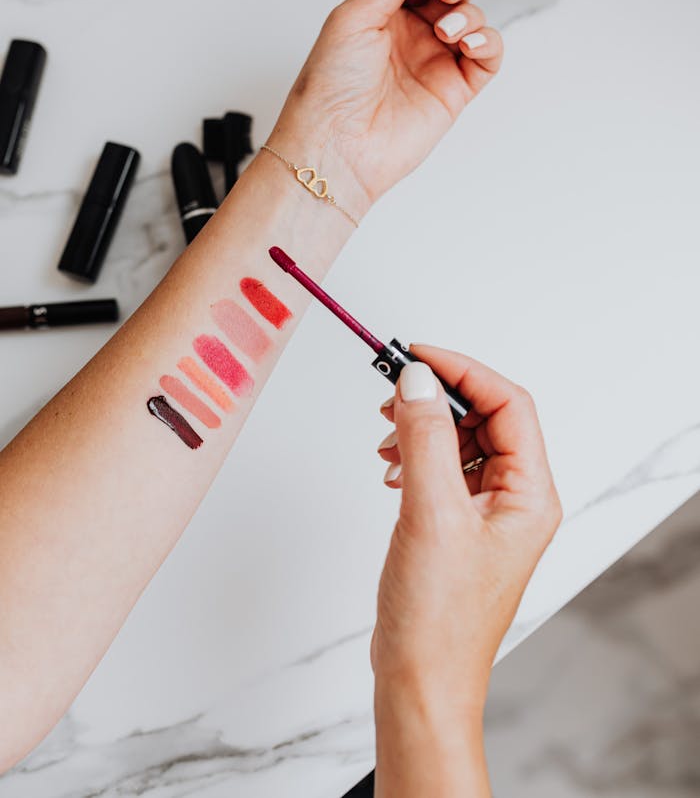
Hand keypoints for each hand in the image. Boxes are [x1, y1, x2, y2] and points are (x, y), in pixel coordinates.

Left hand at [267, 0, 502, 218]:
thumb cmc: (330, 87)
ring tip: (446, 29)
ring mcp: (436, 60)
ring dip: (468, 11)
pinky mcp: (455, 90)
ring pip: (474, 16)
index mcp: (384, 11)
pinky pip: (488, 55)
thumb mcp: (356, 16)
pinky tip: (469, 42)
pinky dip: (488, 40)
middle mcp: (412, 32)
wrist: (335, 147)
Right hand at [373, 348, 560, 735]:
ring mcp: (489, 513)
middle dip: (439, 399)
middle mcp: (517, 499)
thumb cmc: (437, 616)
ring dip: (424, 428)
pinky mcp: (461, 525)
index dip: (463, 370)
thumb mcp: (430, 513)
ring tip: (387, 443)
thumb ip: (425, 438)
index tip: (416, 356)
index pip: (508, 404)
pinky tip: (392, 470)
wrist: (420, 679)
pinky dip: (417, 457)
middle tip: (393, 392)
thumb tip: (417, 380)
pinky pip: (446, 468)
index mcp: (530, 494)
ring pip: (463, 441)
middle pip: (486, 417)